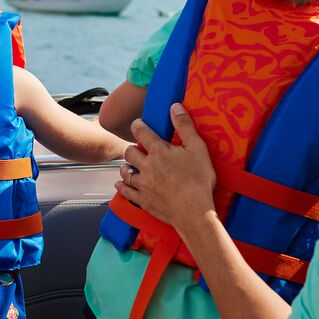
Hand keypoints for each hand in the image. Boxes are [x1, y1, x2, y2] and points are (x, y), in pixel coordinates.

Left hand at [114, 105, 218, 239]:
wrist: (194, 212)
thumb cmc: (198, 181)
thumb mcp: (197, 148)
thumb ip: (185, 126)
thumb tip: (175, 107)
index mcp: (159, 151)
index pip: (141, 132)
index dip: (138, 126)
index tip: (137, 124)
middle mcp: (146, 166)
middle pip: (129, 153)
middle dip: (132, 149)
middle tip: (137, 149)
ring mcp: (143, 184)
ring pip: (126, 172)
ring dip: (126, 167)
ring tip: (129, 166)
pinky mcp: (143, 200)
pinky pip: (126, 192)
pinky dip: (122, 187)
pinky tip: (120, 185)